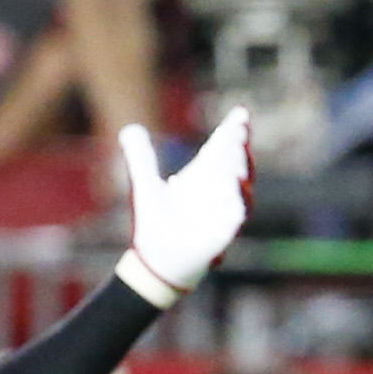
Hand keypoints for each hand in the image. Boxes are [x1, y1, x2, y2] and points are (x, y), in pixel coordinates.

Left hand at [118, 107, 252, 301]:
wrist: (156, 259)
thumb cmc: (156, 225)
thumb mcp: (146, 185)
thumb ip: (141, 157)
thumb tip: (130, 130)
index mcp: (203, 177)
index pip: (224, 150)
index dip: (234, 132)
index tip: (240, 114)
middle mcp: (218, 192)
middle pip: (238, 164)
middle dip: (239, 147)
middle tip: (237, 129)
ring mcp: (223, 213)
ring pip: (242, 190)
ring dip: (241, 171)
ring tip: (235, 155)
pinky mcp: (224, 233)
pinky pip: (236, 216)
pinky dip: (237, 201)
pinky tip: (234, 187)